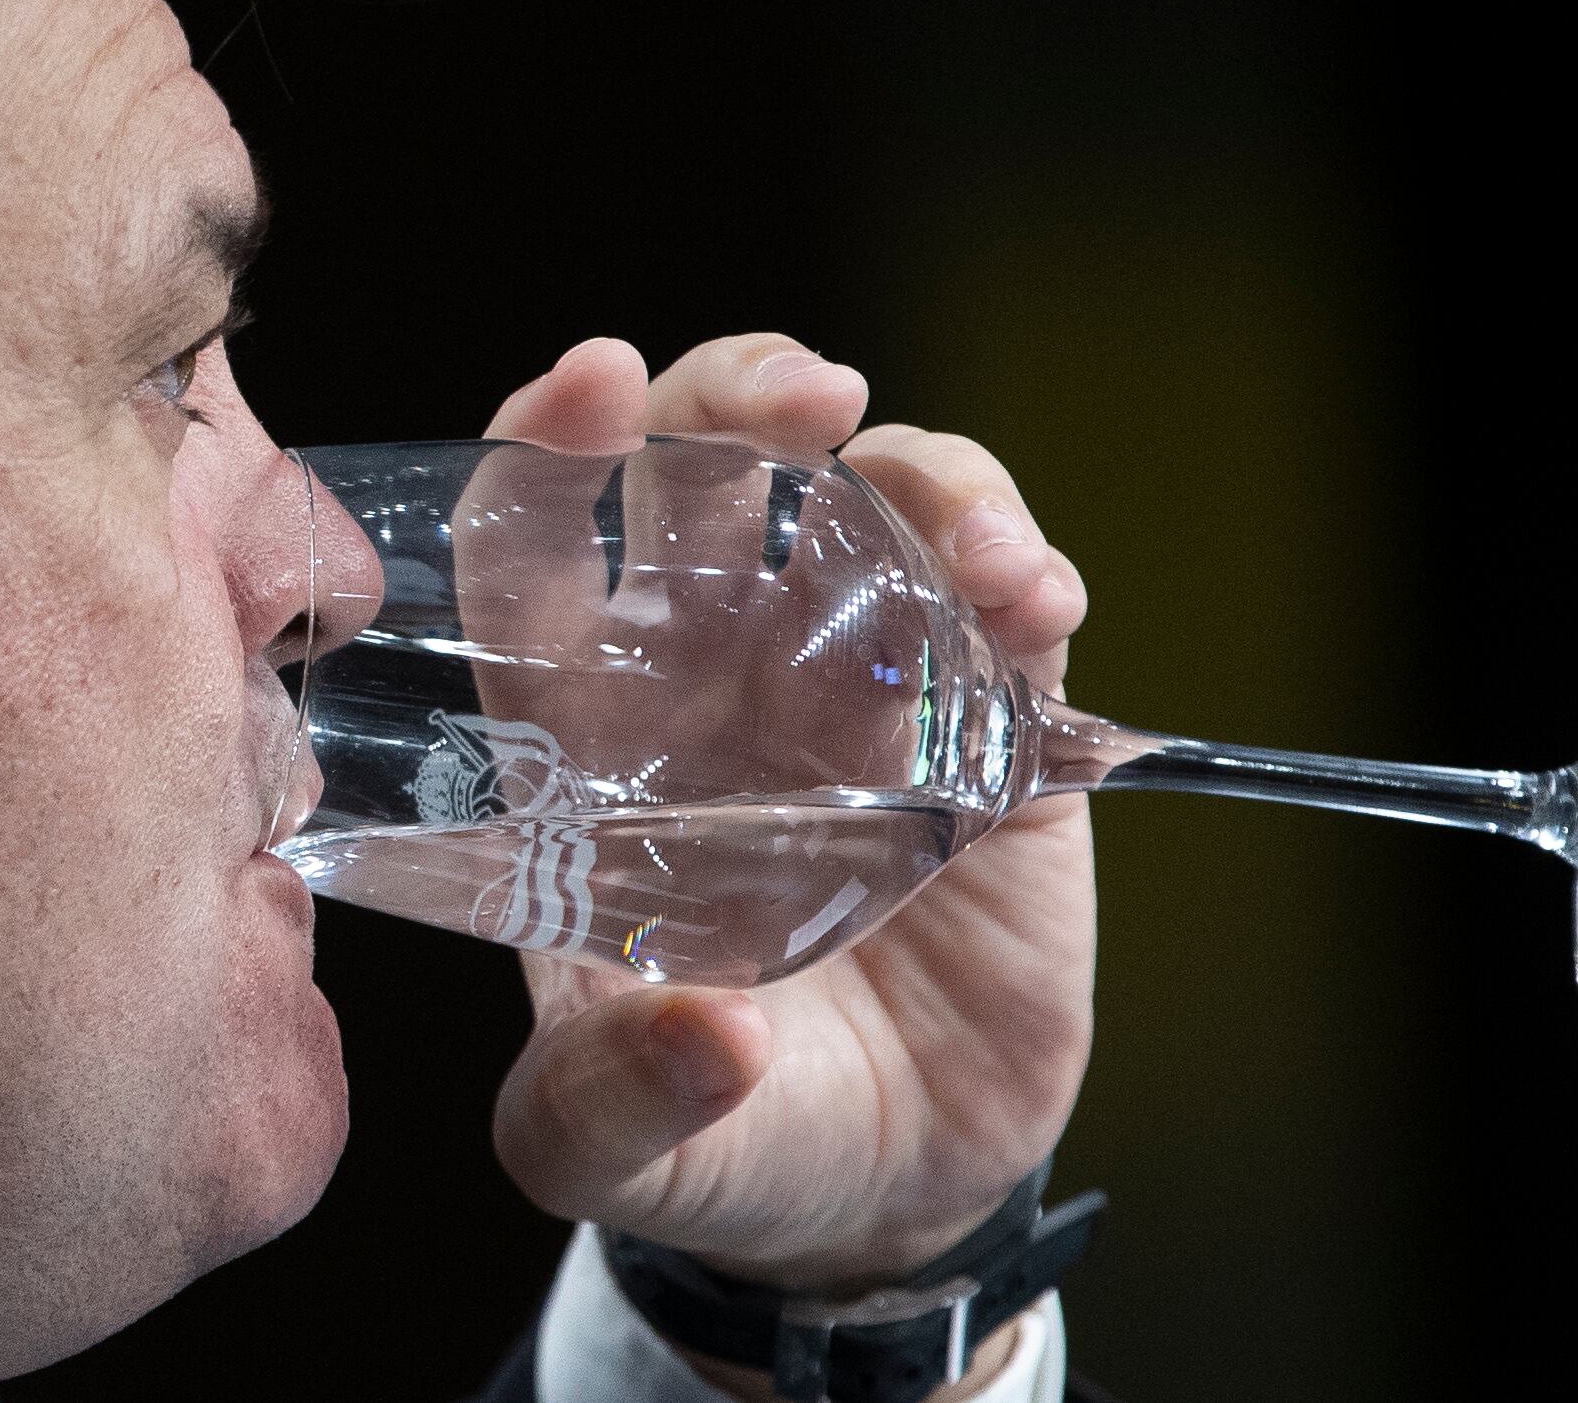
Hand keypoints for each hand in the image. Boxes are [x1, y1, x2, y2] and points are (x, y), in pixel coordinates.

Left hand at [483, 335, 1093, 1293]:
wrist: (883, 1191)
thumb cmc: (718, 1138)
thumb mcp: (614, 1152)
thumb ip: (612, 1103)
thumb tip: (708, 1037)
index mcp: (590, 746)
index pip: (539, 551)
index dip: (552, 451)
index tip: (593, 386)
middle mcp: (718, 688)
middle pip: (713, 477)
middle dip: (744, 401)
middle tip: (808, 398)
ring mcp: (860, 694)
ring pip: (878, 510)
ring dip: (928, 482)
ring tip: (984, 551)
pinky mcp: (988, 732)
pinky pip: (1006, 614)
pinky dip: (1026, 578)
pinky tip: (1038, 600)